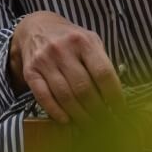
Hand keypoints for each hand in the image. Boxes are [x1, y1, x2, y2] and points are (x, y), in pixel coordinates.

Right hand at [8, 11, 125, 123]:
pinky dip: (56, 111)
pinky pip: (44, 97)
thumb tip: (114, 96)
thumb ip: (102, 63)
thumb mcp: (89, 41)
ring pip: (65, 96)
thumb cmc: (69, 39)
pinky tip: (66, 119)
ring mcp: (45, 61)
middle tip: (104, 122)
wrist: (36, 28)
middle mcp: (63, 49)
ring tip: (89, 124)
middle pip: (84, 88)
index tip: (120, 110)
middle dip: (97, 110)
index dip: (114, 96)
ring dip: (79, 115)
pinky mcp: (30, 72)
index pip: (103, 73)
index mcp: (84, 41)